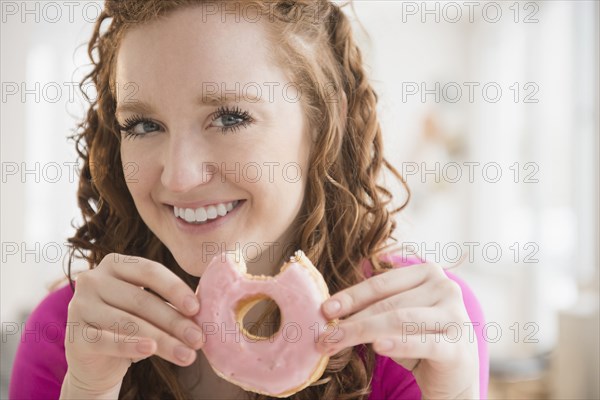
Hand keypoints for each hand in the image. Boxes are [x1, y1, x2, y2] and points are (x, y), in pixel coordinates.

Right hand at [61, 253, 203, 397]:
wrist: (97, 362)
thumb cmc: (130, 326)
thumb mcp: (148, 308)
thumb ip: (170, 301)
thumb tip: (206, 308)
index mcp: (115, 263)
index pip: (150, 271)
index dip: (175, 288)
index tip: (197, 308)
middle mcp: (93, 280)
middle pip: (141, 299)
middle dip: (174, 321)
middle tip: (198, 339)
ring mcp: (80, 306)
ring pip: (128, 323)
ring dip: (163, 340)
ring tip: (187, 355)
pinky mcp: (74, 335)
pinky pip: (107, 340)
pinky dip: (130, 346)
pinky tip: (150, 350)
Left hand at [317, 263, 478, 398]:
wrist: (454, 374)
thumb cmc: (419, 337)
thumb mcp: (396, 318)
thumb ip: (373, 308)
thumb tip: (330, 313)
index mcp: (428, 272)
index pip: (381, 284)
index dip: (351, 296)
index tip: (325, 310)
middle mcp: (445, 288)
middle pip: (388, 303)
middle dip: (351, 320)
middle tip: (324, 336)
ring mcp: (455, 315)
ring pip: (400, 320)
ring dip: (362, 333)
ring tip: (336, 343)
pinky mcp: (457, 346)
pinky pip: (423, 343)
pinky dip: (398, 344)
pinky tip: (377, 347)